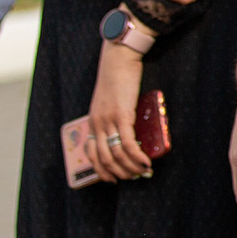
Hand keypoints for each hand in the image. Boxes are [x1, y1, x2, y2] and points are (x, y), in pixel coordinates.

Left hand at [84, 42, 151, 180]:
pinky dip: (136, 157)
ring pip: (115, 155)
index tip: (112, 178)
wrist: (118, 59)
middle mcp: (96, 124)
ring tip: (142, 172)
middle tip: (132, 177)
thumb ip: (114, 116)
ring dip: (129, 168)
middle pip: (103, 159)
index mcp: (92, 121)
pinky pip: (127, 144)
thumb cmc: (117, 77)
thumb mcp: (110, 101)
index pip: (91, 153)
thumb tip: (130, 131)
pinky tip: (145, 162)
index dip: (101, 170)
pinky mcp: (121, 116)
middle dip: (118, 173)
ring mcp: (107, 121)